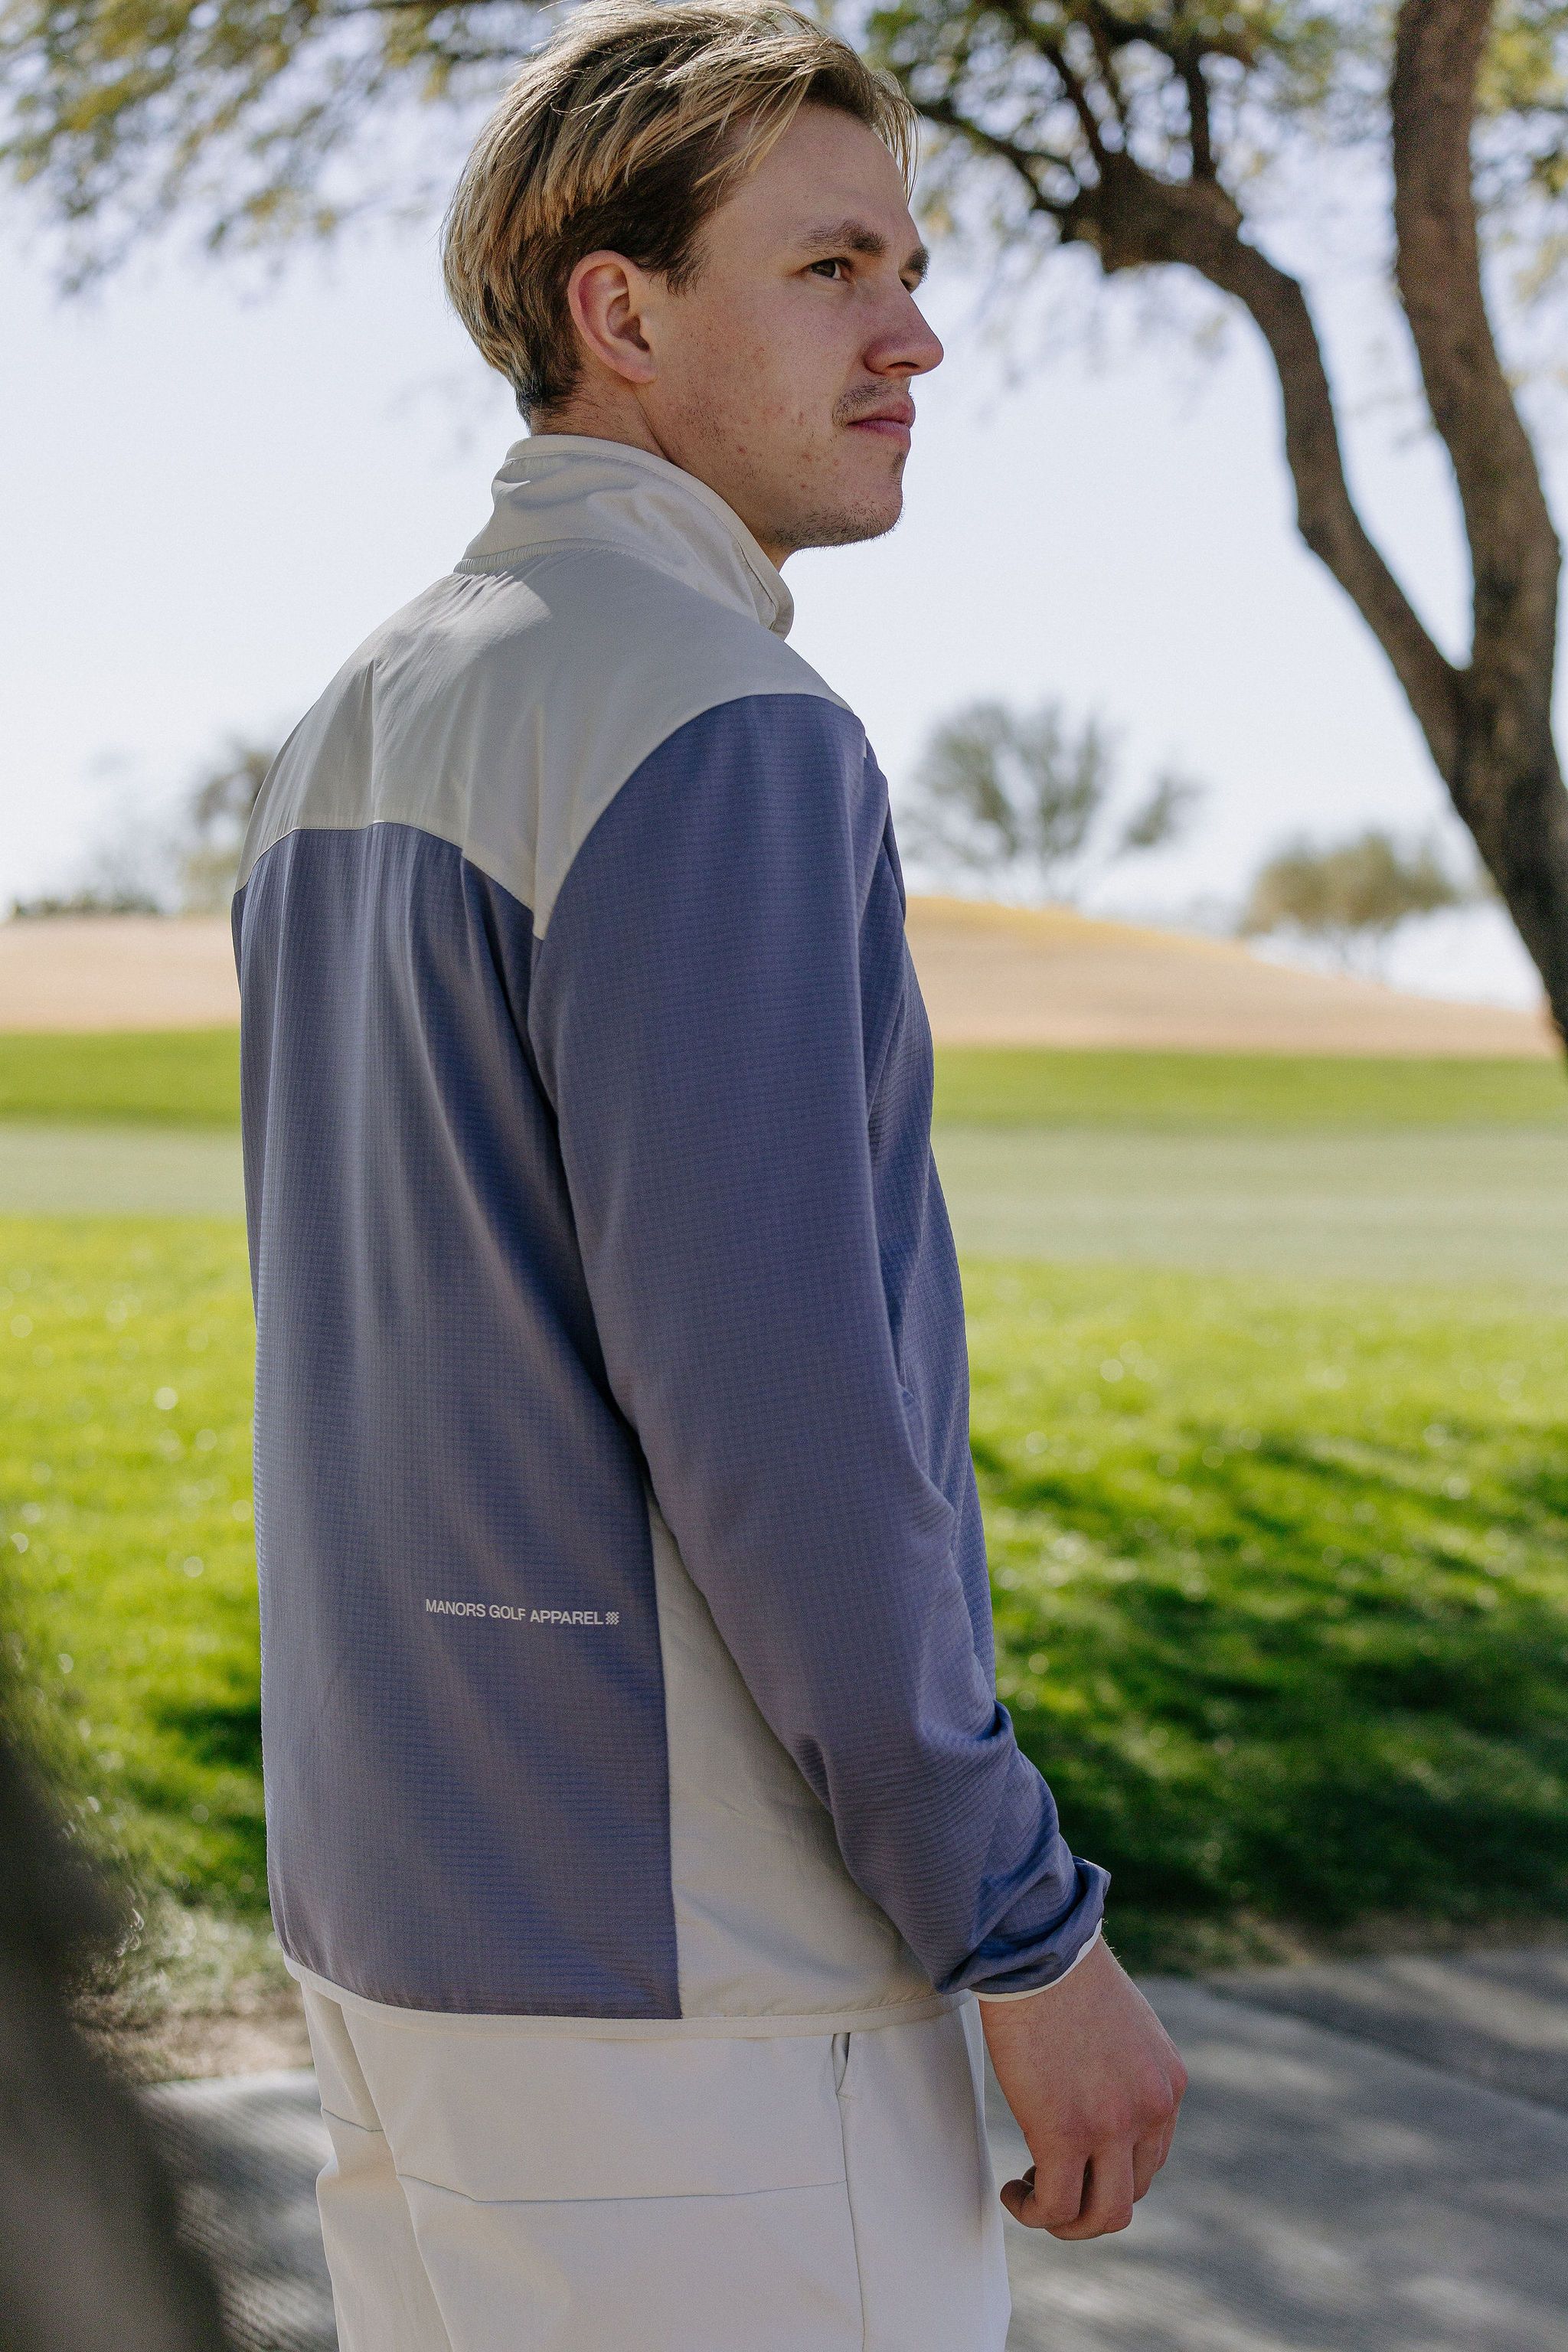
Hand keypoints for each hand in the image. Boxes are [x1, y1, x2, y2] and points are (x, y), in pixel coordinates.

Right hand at [979, 1936, 1186, 2238]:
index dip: (1110, 2172)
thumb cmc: (1064, 1972)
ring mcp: (1112, 2127)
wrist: (1038, 1948)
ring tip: (1032, 2199)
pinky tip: (1013, 2192)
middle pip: (1132, 2193)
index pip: (1151, 2158)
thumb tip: (1099, 2091)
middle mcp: (1151, 2111)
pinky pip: (1056, 2205)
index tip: (1073, 2161)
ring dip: (1067, 2221)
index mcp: (1167, 2084)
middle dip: (1090, 2202)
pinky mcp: (1065, 2134)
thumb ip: (1127, 2066)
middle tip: (1049, 2183)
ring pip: (1103, 2215)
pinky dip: (1034, 2211)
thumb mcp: (1124, 2024)